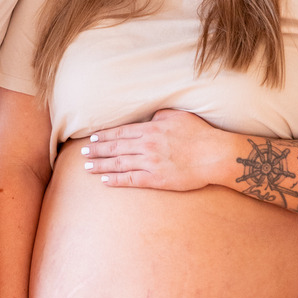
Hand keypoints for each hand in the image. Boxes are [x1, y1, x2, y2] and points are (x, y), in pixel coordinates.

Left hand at [81, 109, 226, 190]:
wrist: (214, 155)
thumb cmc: (199, 133)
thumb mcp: (177, 116)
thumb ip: (158, 116)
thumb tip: (148, 119)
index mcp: (150, 129)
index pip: (120, 132)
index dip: (104, 136)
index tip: (91, 139)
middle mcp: (146, 145)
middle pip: (115, 147)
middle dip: (97, 150)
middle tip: (83, 153)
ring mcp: (150, 163)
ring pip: (119, 164)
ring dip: (101, 165)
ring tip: (87, 167)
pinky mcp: (156, 179)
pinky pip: (131, 180)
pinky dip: (116, 180)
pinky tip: (105, 181)